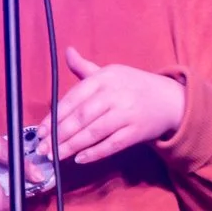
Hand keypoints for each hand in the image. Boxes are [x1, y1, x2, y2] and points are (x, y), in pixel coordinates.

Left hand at [50, 49, 184, 165]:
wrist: (171, 100)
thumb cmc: (133, 87)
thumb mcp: (110, 73)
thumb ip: (85, 68)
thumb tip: (67, 51)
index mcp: (105, 78)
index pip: (73, 98)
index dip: (54, 116)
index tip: (40, 131)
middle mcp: (115, 94)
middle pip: (81, 117)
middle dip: (59, 134)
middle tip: (42, 149)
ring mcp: (127, 113)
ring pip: (94, 132)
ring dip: (71, 146)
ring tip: (55, 156)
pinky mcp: (137, 131)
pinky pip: (112, 144)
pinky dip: (95, 153)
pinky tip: (79, 159)